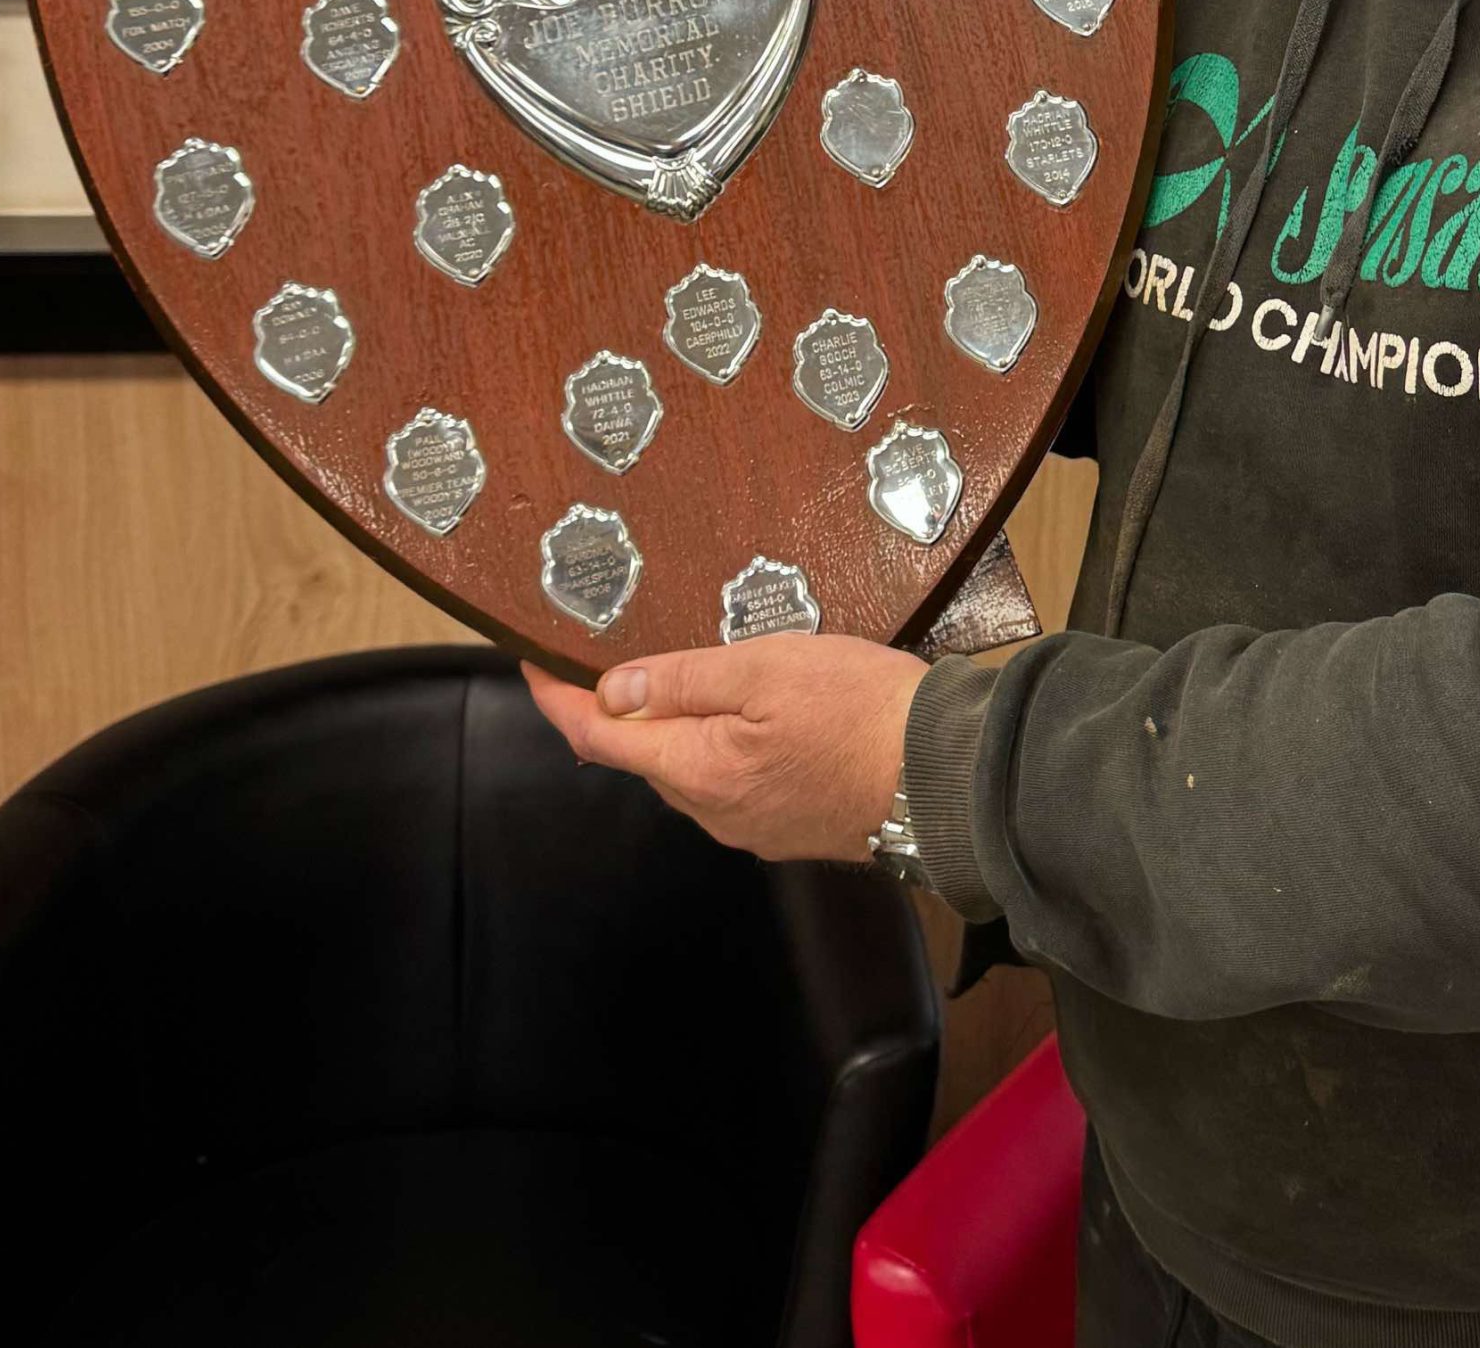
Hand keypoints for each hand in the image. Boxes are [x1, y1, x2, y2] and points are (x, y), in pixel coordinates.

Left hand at [520, 636, 929, 863]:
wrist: (947, 774)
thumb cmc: (860, 709)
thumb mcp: (765, 668)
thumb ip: (682, 681)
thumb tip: (611, 692)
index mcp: (698, 772)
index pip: (600, 739)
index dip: (560, 701)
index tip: (532, 666)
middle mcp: (715, 812)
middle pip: (645, 758)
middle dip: (624, 710)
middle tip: (618, 652)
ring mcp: (754, 827)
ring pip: (691, 771)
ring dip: (679, 728)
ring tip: (696, 674)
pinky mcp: (790, 827)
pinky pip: (733, 783)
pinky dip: (721, 746)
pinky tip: (753, 714)